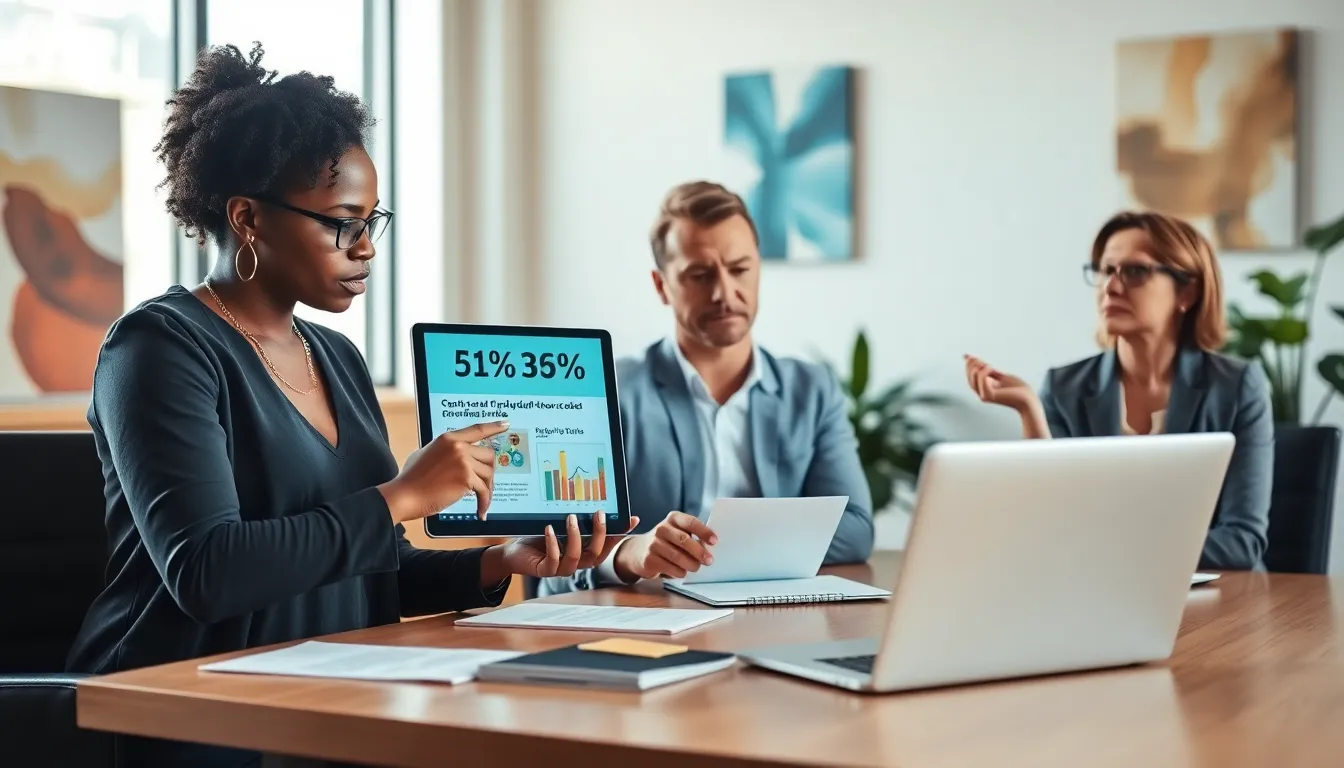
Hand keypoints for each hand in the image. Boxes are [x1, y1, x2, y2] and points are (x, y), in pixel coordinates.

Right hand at [377, 421, 508, 523]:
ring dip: (488, 490)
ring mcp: (463, 461)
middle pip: (489, 455)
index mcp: (448, 438)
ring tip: (483, 501)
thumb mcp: (425, 454)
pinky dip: (485, 503)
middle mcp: (458, 446)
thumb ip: (444, 451)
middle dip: (489, 472)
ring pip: (489, 474)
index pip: (477, 429)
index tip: (505, 425)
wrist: (405, 495)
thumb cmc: (411, 479)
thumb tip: (458, 455)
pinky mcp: (466, 478)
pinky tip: (481, 512)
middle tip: (486, 486)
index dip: (493, 427)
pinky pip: (484, 490)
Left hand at [487, 512, 640, 578]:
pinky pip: (553, 560)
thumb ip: (579, 520)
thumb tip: (597, 502)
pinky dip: (553, 544)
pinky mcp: (544, 570)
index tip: (631, 519)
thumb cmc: (539, 536)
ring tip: (571, 517)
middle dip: (600, 534)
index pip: (607, 545)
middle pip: (596, 555)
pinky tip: (550, 529)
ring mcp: (560, 568)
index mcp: (583, 552)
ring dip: (576, 537)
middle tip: (598, 513)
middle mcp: (576, 562)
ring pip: (576, 558)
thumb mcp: (562, 525)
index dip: (619, 534)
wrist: (514, 552)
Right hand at [613, 511, 716, 580]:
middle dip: (699, 552)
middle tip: (709, 561)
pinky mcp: (649, 559)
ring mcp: (653, 543)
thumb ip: (692, 537)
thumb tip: (708, 549)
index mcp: (673, 518)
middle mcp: (662, 528)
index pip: (691, 522)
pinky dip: (679, 572)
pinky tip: (682, 572)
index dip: (704, 531)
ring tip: (695, 567)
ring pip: (677, 556)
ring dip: (690, 564)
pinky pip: (669, 567)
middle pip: (684, 540)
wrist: (638, 551)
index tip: (714, 541)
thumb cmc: (667, 542)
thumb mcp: (678, 533)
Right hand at [963, 354, 1039, 413]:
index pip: (971, 377)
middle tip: (975, 358)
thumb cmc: (1018, 390)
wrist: (1028, 399)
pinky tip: (990, 367)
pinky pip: (982, 382)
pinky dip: (983, 373)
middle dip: (970, 366)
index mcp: (985, 390)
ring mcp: (985, 396)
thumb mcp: (1002, 376)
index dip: (968, 366)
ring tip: (987, 364)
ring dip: (977, 369)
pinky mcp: (990, 396)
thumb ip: (991, 371)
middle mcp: (983, 394)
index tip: (967, 356)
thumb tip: (981, 363)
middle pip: (970, 379)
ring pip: (973, 381)